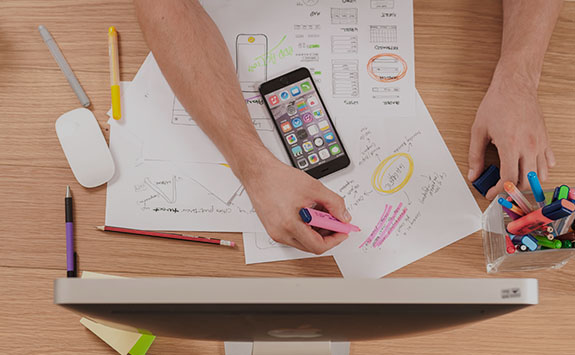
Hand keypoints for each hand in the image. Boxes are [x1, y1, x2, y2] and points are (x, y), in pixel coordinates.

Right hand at [241, 154, 350, 254]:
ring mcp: (275, 232)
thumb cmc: (278, 178)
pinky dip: (306, 227)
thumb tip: (344, 216)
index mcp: (289, 225)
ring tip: (321, 212)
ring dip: (317, 231)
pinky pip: (294, 235)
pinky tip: (310, 213)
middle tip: (336, 221)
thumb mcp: (314, 188)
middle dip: (327, 235)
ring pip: (303, 241)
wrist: (258, 173)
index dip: (335, 239)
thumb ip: (334, 203)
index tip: (343, 231)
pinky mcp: (273, 228)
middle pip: (311, 246)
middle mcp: (280, 233)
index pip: (318, 246)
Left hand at [468, 73, 554, 199]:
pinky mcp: (545, 139)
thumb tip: (473, 174)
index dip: (498, 191)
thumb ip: (475, 156)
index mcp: (510, 145)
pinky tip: (528, 168)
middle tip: (500, 189)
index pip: (508, 179)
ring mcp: (540, 143)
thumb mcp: (478, 130)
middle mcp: (529, 146)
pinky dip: (540, 170)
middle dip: (512, 190)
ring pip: (541, 175)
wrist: (515, 86)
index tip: (490, 193)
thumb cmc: (496, 104)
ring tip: (514, 181)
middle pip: (526, 182)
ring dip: (528, 183)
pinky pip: (548, 162)